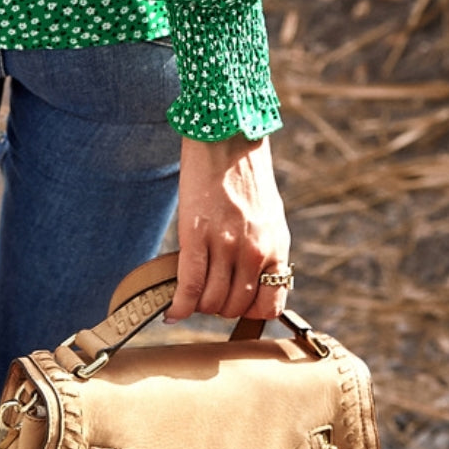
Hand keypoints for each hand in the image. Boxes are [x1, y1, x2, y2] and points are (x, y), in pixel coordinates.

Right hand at [163, 132, 291, 324]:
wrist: (226, 136)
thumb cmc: (246, 174)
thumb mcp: (269, 216)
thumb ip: (264, 249)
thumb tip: (253, 278)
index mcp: (276, 247)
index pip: (269, 306)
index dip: (249, 312)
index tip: (234, 305)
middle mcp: (254, 251)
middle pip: (235, 306)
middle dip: (219, 307)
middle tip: (206, 294)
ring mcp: (226, 245)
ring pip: (212, 301)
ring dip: (199, 306)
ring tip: (190, 295)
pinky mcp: (197, 235)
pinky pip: (190, 285)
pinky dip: (180, 305)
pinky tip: (172, 311)